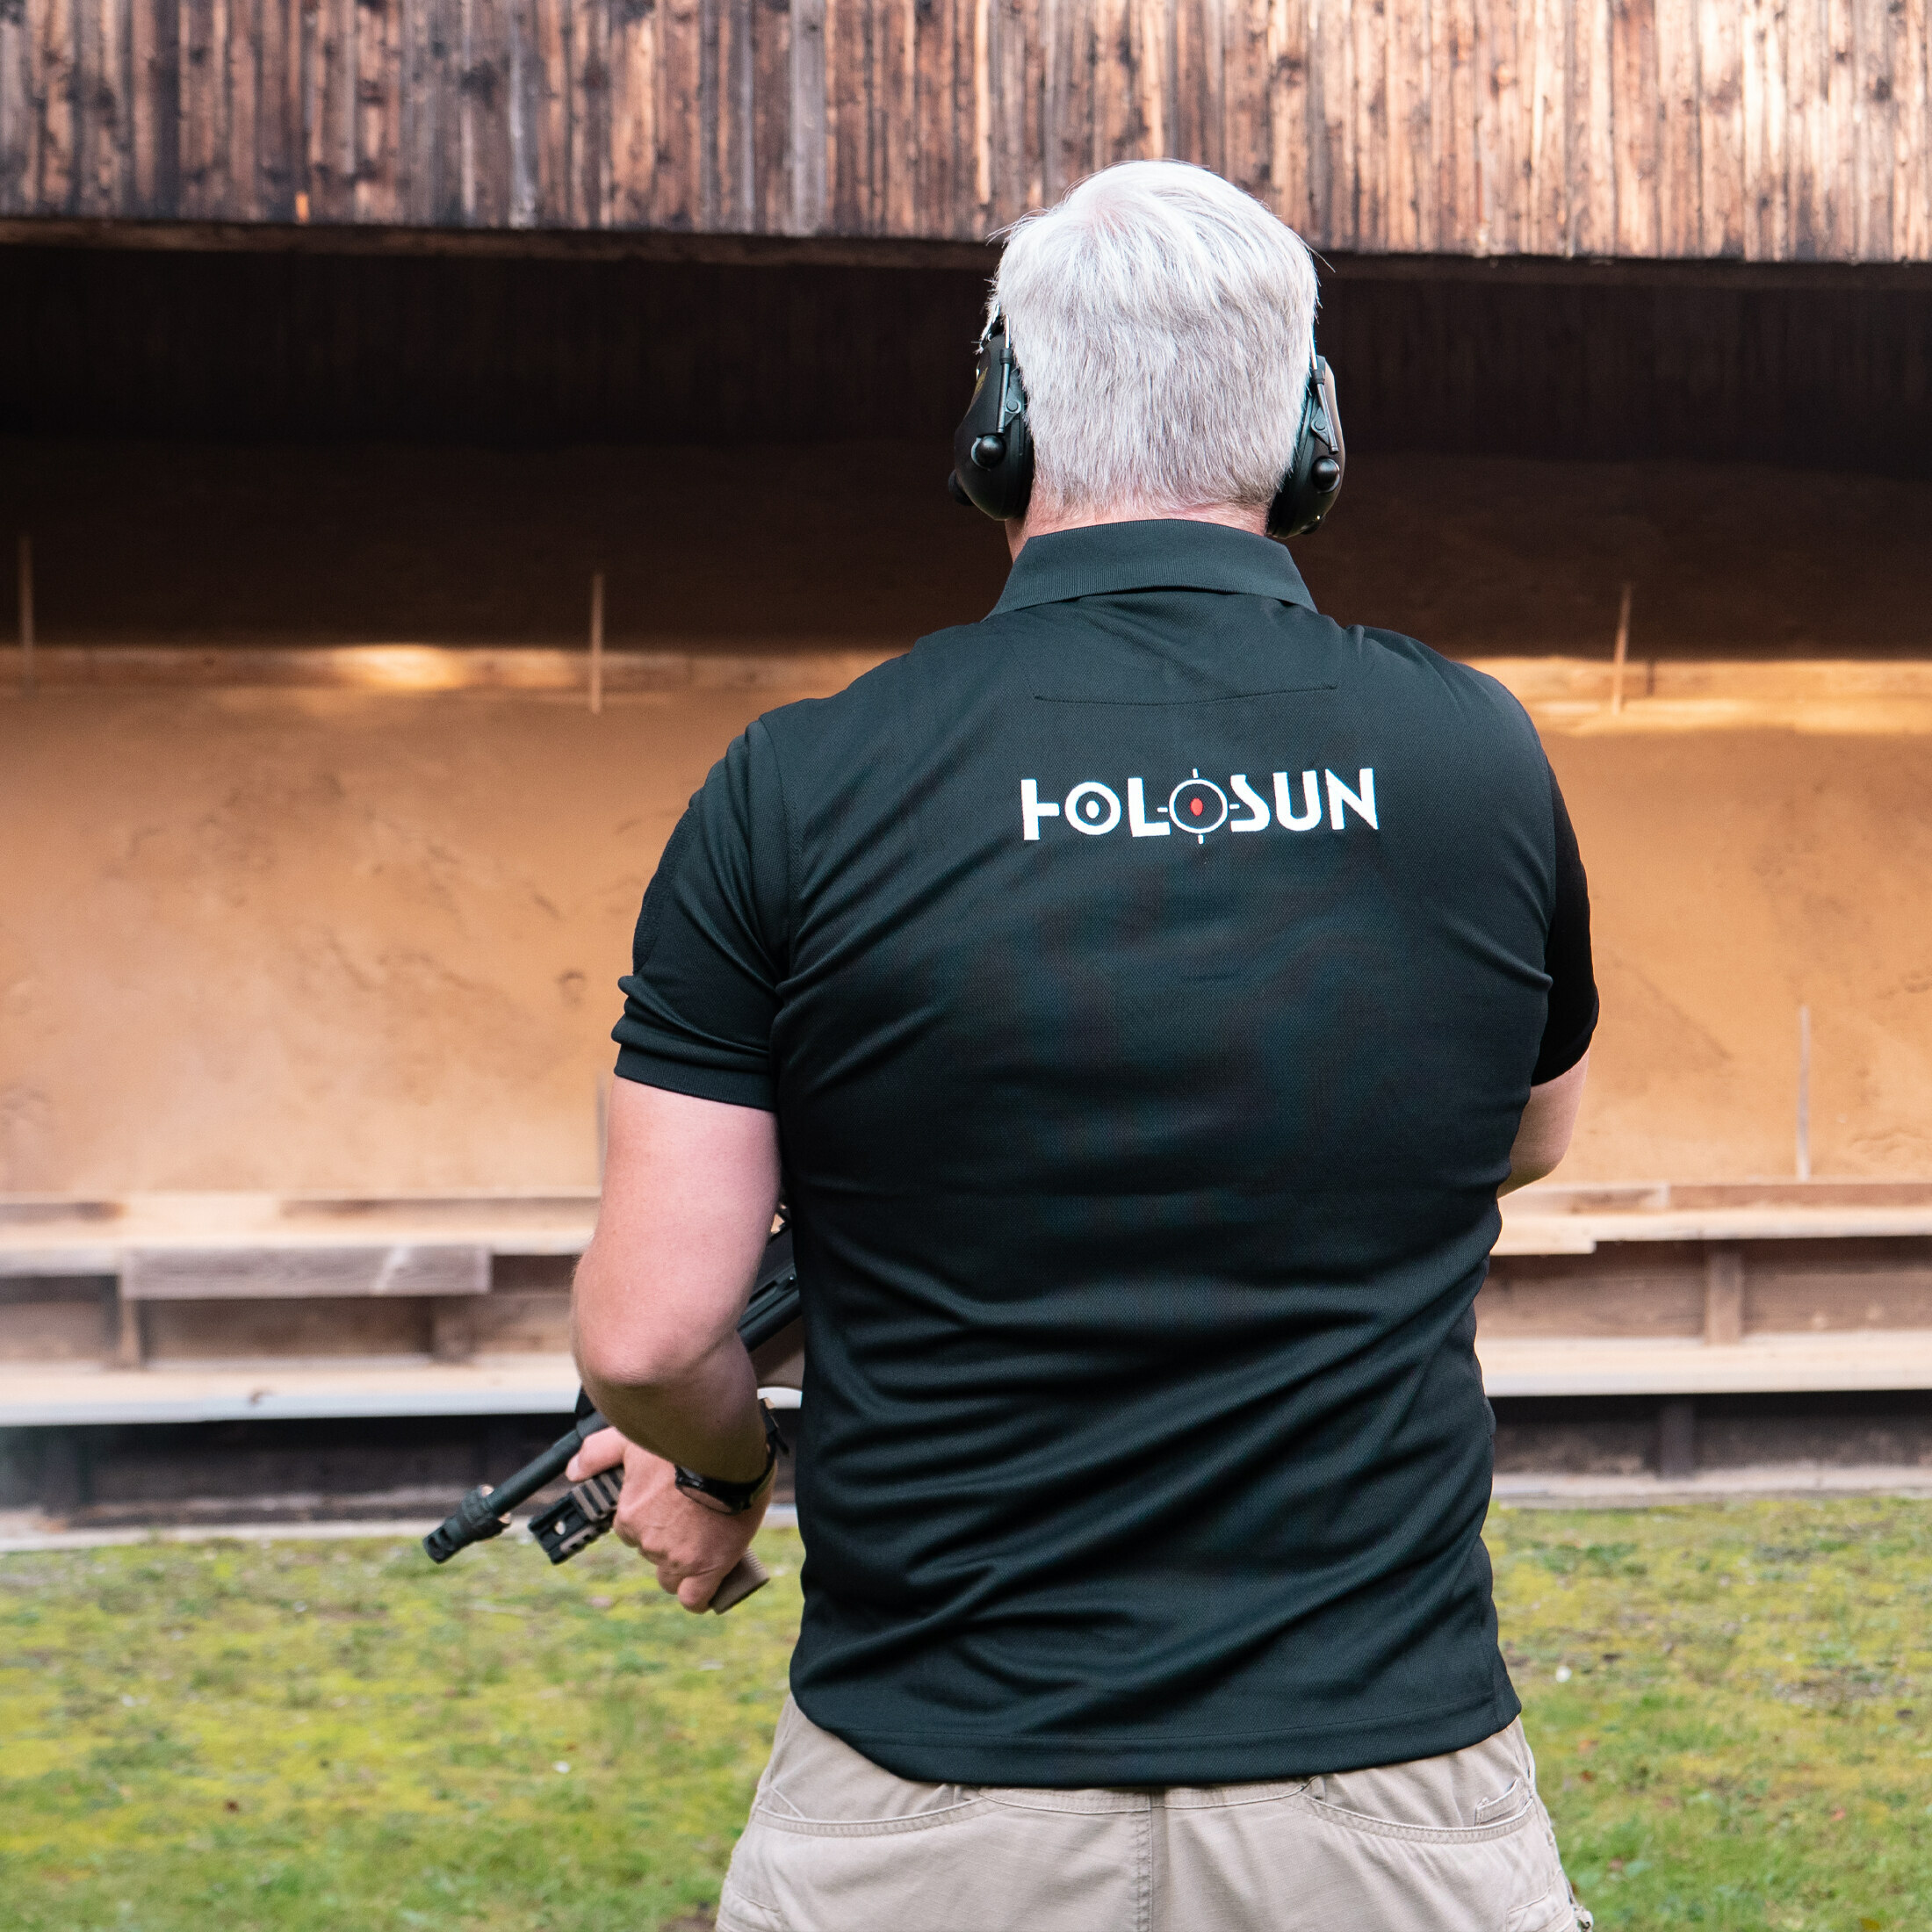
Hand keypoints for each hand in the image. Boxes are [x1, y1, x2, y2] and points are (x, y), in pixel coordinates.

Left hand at [566, 1426, 767, 1610]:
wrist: (724, 1448)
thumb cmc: (682, 1441)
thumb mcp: (632, 1439)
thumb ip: (598, 1453)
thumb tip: (573, 1472)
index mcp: (629, 1516)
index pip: (633, 1533)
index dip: (652, 1523)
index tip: (670, 1510)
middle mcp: (648, 1540)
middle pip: (654, 1554)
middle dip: (670, 1541)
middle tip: (693, 1518)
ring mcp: (676, 1556)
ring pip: (673, 1575)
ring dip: (685, 1563)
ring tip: (708, 1538)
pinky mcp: (707, 1567)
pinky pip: (695, 1598)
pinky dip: (699, 1596)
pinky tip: (707, 1582)